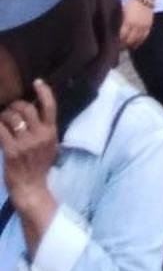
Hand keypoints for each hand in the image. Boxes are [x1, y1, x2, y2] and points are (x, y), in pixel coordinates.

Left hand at [0, 79, 59, 210]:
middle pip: (26, 109)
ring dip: (4, 115)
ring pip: (12, 118)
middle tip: (10, 109)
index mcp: (51, 133)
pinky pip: (1, 131)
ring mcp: (25, 144)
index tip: (37, 82)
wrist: (31, 188)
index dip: (44, 91)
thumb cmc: (39, 167)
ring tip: (3, 119)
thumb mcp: (50, 146)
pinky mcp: (11, 151)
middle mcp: (39, 136)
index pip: (49, 106)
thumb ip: (45, 130)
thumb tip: (35, 112)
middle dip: (15, 105)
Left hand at [118, 0, 155, 49]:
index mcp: (128, 21)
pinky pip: (144, 37)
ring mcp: (143, 26)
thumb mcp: (123, 10)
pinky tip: (135, 45)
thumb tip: (113, 30)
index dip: (118, 41)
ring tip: (126, 48)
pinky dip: (139, 42)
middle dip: (124, 45)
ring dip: (131, 45)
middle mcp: (136, 25)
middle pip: (129, 40)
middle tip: (119, 48)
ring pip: (137, 40)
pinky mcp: (149, 26)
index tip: (114, 44)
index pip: (122, 36)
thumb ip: (120, 20)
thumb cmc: (131, 3)